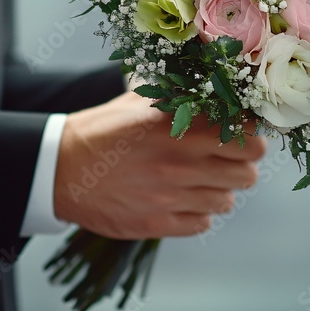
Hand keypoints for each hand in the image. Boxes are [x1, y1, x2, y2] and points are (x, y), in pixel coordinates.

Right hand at [54, 91, 266, 239]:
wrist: (58, 169)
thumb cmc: (103, 130)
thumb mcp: (140, 102)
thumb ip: (181, 96)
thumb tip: (220, 86)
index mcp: (178, 126)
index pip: (247, 134)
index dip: (251, 134)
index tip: (244, 132)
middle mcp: (178, 162)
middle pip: (248, 172)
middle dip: (243, 164)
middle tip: (229, 159)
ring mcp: (168, 197)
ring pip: (227, 201)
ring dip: (220, 190)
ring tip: (201, 180)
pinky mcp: (156, 224)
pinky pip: (203, 224)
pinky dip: (199, 213)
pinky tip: (183, 200)